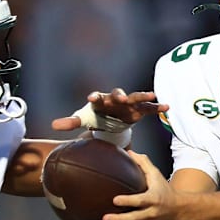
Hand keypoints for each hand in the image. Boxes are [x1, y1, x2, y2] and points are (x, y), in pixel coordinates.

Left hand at [52, 88, 168, 130]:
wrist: (109, 119)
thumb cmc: (95, 117)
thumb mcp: (82, 120)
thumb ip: (70, 122)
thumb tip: (53, 125)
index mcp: (100, 101)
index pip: (97, 97)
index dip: (95, 96)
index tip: (91, 97)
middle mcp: (115, 99)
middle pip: (117, 94)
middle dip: (119, 95)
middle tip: (121, 97)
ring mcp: (128, 103)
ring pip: (136, 97)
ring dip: (142, 95)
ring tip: (151, 94)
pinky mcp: (138, 110)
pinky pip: (148, 107)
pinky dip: (157, 106)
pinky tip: (166, 107)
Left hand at [102, 151, 176, 219]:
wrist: (179, 208)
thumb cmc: (164, 189)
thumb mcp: (156, 175)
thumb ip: (143, 163)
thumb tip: (129, 152)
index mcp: (154, 198)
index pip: (140, 201)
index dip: (128, 201)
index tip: (114, 200)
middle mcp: (152, 213)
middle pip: (134, 219)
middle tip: (105, 218)